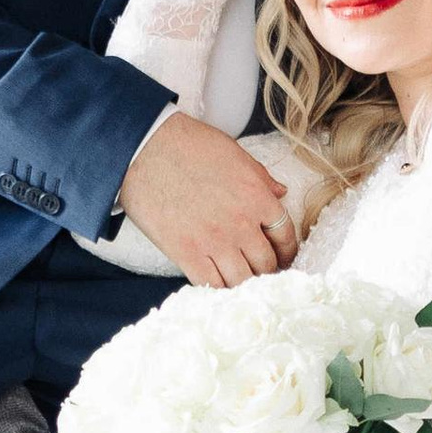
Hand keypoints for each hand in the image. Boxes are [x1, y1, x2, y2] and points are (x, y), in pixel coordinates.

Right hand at [115, 113, 298, 282]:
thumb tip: (281, 192)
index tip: (282, 257)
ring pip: (241, 280)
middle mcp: (241, 224)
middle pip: (266, 263)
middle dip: (266, 269)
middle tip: (260, 271)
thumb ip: (261, 177)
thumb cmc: (188, 144)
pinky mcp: (186, 253)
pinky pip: (211, 284)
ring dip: (243, 282)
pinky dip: (217, 288)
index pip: (285, 236)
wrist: (145, 149)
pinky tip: (216, 282)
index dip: (286, 251)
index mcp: (257, 197)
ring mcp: (214, 241)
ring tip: (239, 279)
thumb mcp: (235, 154)